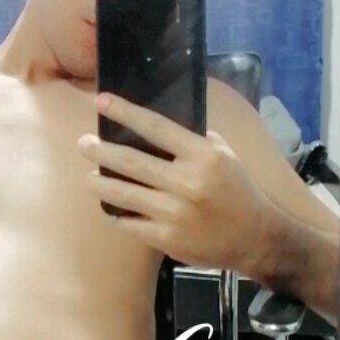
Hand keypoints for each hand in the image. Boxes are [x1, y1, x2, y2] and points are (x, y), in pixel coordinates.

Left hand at [78, 92, 270, 273]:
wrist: (256, 237)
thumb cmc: (239, 190)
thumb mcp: (225, 155)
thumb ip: (194, 141)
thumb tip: (157, 129)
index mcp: (203, 156)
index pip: (156, 127)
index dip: (125, 113)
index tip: (101, 101)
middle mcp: (187, 182)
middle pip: (131, 161)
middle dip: (100, 151)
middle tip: (83, 144)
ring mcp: (174, 212)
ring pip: (123, 194)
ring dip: (99, 183)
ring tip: (87, 176)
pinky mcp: (167, 238)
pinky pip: (130, 222)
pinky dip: (116, 213)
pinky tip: (110, 206)